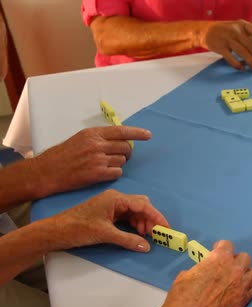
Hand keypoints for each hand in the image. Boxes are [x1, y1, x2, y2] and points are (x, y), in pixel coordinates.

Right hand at [31, 126, 150, 197]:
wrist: (47, 171)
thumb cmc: (63, 155)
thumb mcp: (81, 138)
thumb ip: (100, 138)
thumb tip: (121, 139)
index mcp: (93, 133)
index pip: (122, 131)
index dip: (137, 133)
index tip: (148, 135)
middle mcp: (97, 145)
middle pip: (126, 147)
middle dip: (127, 152)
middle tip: (122, 156)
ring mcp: (97, 160)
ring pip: (122, 161)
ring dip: (119, 163)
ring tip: (107, 165)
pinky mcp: (97, 174)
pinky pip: (117, 173)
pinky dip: (115, 173)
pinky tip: (105, 173)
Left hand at [52, 189, 168, 251]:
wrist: (55, 231)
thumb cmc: (78, 228)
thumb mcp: (105, 234)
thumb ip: (128, 239)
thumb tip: (146, 246)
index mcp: (116, 198)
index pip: (143, 205)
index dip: (157, 216)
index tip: (166, 228)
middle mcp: (115, 199)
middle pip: (141, 206)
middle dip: (150, 219)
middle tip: (156, 235)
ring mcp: (111, 206)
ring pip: (134, 212)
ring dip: (142, 223)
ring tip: (145, 236)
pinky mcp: (107, 213)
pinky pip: (126, 217)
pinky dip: (133, 225)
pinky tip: (135, 234)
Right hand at [143, 240, 251, 306]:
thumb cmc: (183, 297)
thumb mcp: (187, 274)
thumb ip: (202, 267)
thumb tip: (204, 269)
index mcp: (219, 258)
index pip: (227, 244)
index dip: (220, 247)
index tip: (218, 250)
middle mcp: (234, 269)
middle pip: (244, 257)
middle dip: (235, 260)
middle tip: (227, 266)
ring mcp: (241, 285)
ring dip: (245, 273)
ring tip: (236, 278)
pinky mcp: (243, 300)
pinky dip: (246, 289)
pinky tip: (238, 291)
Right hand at [200, 20, 251, 71]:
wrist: (206, 31)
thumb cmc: (226, 31)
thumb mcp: (238, 28)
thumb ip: (248, 37)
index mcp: (242, 24)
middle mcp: (236, 30)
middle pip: (250, 45)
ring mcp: (227, 38)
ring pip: (242, 52)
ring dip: (250, 62)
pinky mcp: (220, 47)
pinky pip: (231, 58)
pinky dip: (237, 64)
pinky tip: (242, 68)